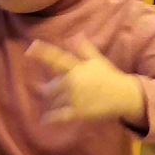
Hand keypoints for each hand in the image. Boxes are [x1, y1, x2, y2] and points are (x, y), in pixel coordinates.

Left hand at [28, 38, 145, 126]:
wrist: (124, 96)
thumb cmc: (109, 76)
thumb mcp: (98, 61)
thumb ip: (85, 49)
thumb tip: (77, 34)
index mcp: (77, 67)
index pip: (57, 58)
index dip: (43, 53)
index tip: (30, 48)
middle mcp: (74, 81)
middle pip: (52, 86)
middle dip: (51, 89)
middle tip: (52, 91)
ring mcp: (75, 98)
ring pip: (55, 101)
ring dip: (54, 102)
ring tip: (57, 103)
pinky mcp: (78, 112)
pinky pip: (60, 116)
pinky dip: (52, 118)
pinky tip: (46, 120)